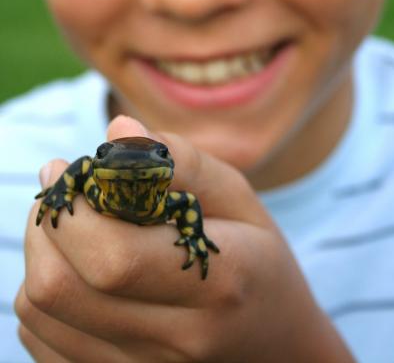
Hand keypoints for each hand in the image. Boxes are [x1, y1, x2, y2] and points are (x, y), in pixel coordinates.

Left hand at [16, 116, 354, 361]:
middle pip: (61, 287)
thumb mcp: (238, 200)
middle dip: (48, 224)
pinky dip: (42, 294)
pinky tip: (74, 269)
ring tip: (73, 227)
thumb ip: (182, 162)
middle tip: (66, 192)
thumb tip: (118, 130)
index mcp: (218, 285)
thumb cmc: (257, 262)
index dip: (76, 206)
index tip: (70, 169)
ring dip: (42, 253)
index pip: (112, 256)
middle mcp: (177, 341)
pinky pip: (41, 338)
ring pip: (40, 312)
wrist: (275, 347)